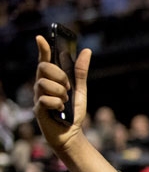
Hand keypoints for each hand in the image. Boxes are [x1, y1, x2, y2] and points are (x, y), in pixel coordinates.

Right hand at [32, 35, 91, 150]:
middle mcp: (42, 86)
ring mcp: (38, 97)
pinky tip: (60, 110)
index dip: (43, 49)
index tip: (41, 38)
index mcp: (51, 80)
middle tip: (68, 87)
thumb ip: (80, 72)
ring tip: (65, 102)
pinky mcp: (38, 109)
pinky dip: (57, 104)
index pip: (44, 60)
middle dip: (59, 75)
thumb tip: (86, 51)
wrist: (71, 133)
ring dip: (60, 92)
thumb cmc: (73, 112)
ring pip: (44, 83)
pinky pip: (45, 99)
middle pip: (43, 68)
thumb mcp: (81, 90)